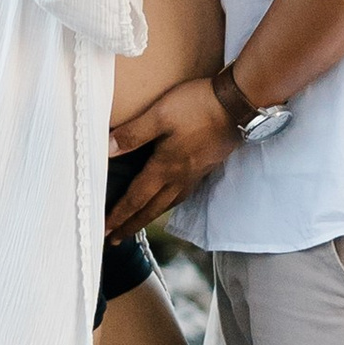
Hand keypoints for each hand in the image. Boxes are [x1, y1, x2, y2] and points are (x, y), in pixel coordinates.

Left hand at [105, 76, 237, 236]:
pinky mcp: (205, 166)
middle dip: (132, 225)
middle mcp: (180, 177)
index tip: (105, 231)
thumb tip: (106, 150)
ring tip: (140, 223)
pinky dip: (169, 203)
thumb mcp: (159, 114)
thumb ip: (133, 134)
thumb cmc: (197, 106)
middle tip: (117, 239)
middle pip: (152, 209)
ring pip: (169, 204)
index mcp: (165, 168)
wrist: (238, 105)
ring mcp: (195, 174)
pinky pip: (182, 194)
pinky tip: (169, 198)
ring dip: (151, 216)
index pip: (136, 198)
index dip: (119, 216)